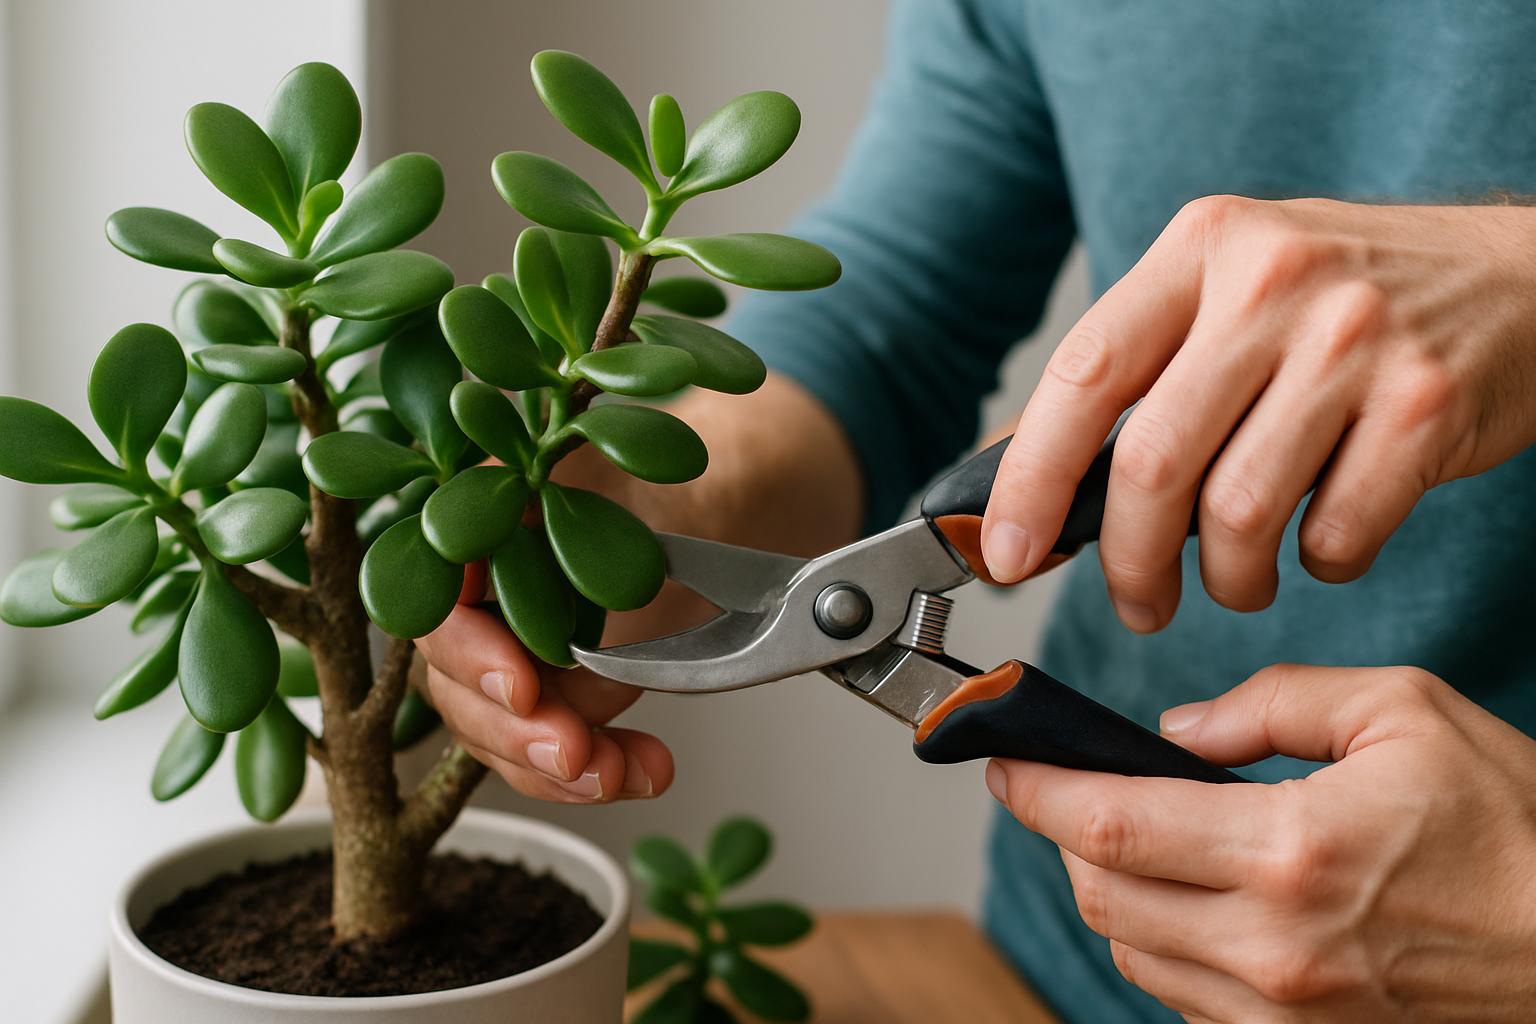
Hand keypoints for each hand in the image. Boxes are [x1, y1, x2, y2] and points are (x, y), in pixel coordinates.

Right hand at [413, 442, 710, 804]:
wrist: (715, 509)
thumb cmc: (659, 487)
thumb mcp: (613, 488)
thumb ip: (555, 517)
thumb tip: (513, 534)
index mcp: (471, 528)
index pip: (433, 602)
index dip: (471, 652)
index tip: (527, 684)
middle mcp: (470, 596)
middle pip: (456, 687)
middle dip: (518, 731)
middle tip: (577, 750)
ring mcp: (504, 656)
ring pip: (500, 735)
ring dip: (561, 769)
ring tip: (630, 772)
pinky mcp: (544, 700)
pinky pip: (549, 753)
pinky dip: (596, 772)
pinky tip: (650, 769)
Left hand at [982, 197, 1535, 629]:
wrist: (1523, 277)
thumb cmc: (1347, 302)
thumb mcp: (1231, 292)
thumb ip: (1136, 369)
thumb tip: (1013, 474)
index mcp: (1202, 248)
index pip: (1083, 372)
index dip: (1030, 477)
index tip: (1007, 554)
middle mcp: (1273, 280)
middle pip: (1152, 460)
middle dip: (1127, 562)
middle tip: (1138, 604)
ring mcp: (1356, 337)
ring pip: (1238, 511)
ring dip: (1226, 578)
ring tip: (1238, 580)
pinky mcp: (1427, 401)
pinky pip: (1335, 532)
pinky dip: (1318, 564)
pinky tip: (1323, 543)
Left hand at [986, 665, 1535, 1021]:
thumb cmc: (1515, 831)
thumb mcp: (1406, 716)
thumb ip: (1273, 706)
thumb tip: (1177, 731)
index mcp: (1291, 854)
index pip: (1109, 825)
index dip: (1036, 791)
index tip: (1004, 762)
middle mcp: (1273, 950)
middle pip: (1101, 893)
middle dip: (1066, 833)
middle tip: (1069, 788)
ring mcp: (1283, 1015)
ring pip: (1129, 952)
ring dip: (1111, 889)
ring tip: (1137, 837)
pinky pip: (1182, 998)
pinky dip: (1163, 944)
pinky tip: (1194, 900)